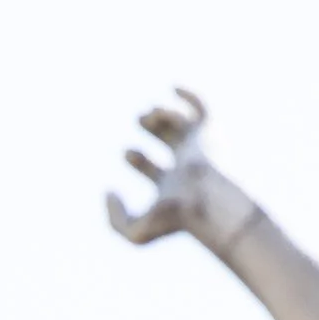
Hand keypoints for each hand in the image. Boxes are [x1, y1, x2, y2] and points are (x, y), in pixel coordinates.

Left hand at [106, 88, 226, 245]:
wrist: (208, 201)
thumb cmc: (175, 217)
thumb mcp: (136, 232)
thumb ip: (115, 220)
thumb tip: (109, 193)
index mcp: (172, 186)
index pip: (153, 170)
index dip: (137, 159)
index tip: (127, 153)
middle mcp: (187, 165)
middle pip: (169, 141)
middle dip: (152, 128)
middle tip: (139, 121)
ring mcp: (199, 149)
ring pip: (183, 124)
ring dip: (163, 114)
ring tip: (149, 114)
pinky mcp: (209, 132)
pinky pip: (202, 108)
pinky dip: (189, 96)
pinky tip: (172, 88)